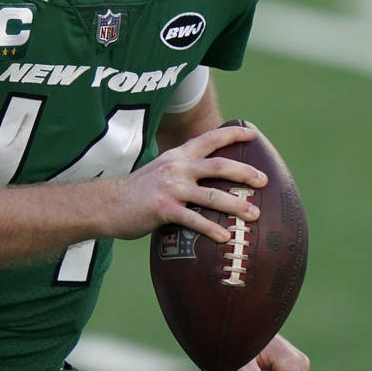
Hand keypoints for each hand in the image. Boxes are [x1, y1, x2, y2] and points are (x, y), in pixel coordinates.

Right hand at [109, 123, 266, 241]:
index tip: (252, 133)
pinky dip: (211, 228)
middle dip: (245, 172)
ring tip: (254, 215)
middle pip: (219, 165)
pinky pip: (193, 219)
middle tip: (264, 180)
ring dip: (236, 205)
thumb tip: (207, 181)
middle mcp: (177, 167)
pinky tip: (224, 237)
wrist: (107, 204)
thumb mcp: (160, 172)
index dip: (232, 134)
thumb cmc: (137, 192)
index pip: (209, 139)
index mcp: (177, 156)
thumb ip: (182, 172)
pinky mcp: (163, 208)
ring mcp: (171, 187)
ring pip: (212, 194)